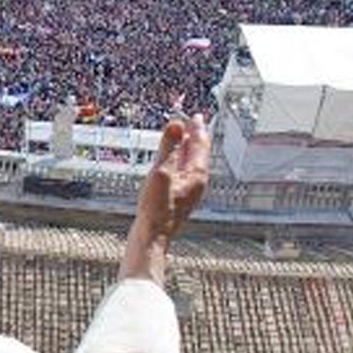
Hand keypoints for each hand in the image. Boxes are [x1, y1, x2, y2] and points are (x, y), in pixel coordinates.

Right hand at [124, 115, 210, 286]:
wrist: (152, 236)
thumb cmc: (156, 208)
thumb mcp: (160, 172)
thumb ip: (168, 147)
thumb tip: (176, 123)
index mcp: (197, 175)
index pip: (200, 145)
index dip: (197, 129)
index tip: (196, 116)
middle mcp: (197, 182)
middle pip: (199, 153)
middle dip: (195, 137)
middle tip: (192, 122)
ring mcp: (189, 190)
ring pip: (192, 162)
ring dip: (187, 147)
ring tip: (183, 137)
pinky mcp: (181, 196)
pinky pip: (184, 171)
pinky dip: (181, 160)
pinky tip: (174, 161)